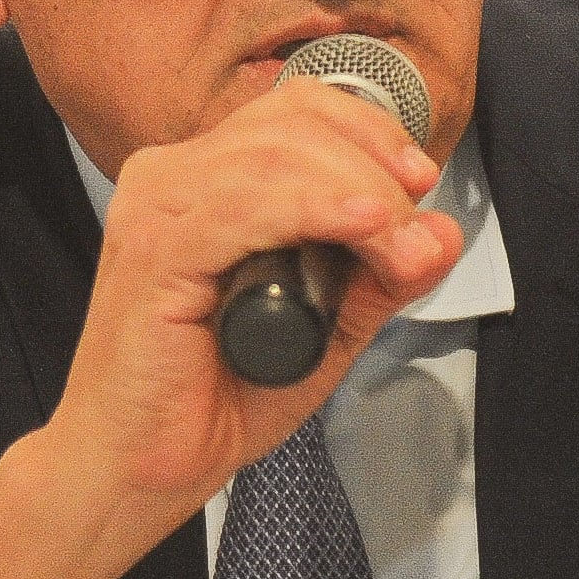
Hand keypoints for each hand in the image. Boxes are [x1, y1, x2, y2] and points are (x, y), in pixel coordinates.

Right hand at [0, 79, 462, 578]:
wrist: (137, 469)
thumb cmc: (208, 401)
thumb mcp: (324, 330)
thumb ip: (379, 280)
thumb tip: (441, 232)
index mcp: (200, 180)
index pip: (293, 109)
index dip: (368, 130)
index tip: (419, 180)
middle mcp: (169, 179)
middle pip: (291, 123)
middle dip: (375, 167)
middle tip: (413, 233)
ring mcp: (154, 209)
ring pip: (275, 156)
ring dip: (360, 192)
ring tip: (398, 244)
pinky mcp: (152, 251)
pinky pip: (246, 205)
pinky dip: (315, 207)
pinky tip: (362, 224)